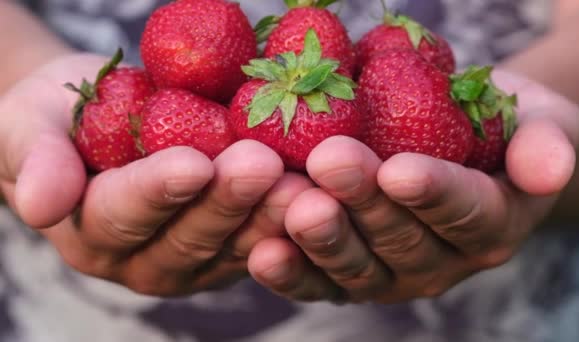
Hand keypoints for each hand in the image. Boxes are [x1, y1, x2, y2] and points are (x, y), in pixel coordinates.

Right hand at [0, 53, 312, 296]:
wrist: (100, 125)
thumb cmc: (61, 121)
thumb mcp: (28, 126)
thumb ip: (35, 162)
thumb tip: (40, 205)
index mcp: (90, 235)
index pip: (123, 215)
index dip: (158, 190)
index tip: (194, 163)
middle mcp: (142, 261)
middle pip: (189, 236)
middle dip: (228, 200)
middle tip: (262, 164)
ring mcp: (192, 261)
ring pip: (234, 242)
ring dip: (269, 213)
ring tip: (301, 182)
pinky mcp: (229, 251)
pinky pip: (261, 237)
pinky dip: (288, 215)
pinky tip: (314, 187)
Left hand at [247, 69, 578, 302]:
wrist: (460, 145)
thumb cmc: (497, 127)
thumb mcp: (540, 121)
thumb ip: (547, 144)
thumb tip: (548, 171)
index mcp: (491, 223)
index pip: (465, 212)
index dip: (433, 193)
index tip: (400, 169)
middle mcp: (442, 260)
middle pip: (402, 239)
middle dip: (364, 202)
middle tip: (330, 162)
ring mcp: (392, 274)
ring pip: (357, 267)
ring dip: (323, 238)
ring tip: (295, 204)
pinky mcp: (349, 276)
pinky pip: (319, 282)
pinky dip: (291, 271)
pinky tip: (261, 251)